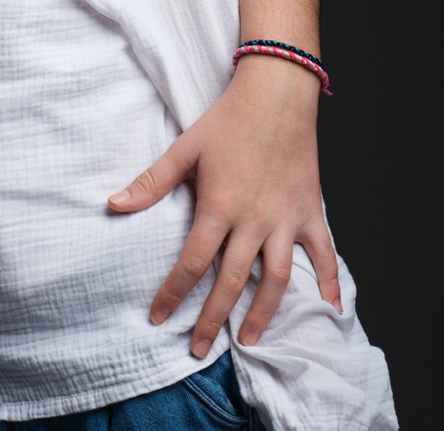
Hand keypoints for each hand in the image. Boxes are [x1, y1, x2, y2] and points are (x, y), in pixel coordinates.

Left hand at [108, 55, 340, 353]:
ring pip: (276, 280)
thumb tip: (114, 205)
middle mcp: (255, 221)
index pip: (191, 262)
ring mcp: (286, 220)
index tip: (157, 317)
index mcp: (220, 206)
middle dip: (211, 319)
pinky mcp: (311, 213)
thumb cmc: (228, 120)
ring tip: (248, 340)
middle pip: (231, 282)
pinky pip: (324, 255)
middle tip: (196, 350)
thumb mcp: (185, 148)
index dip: (172, 293)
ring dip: (262, 314)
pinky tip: (328, 309)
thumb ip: (151, 182)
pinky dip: (329, 282)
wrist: (278, 93)